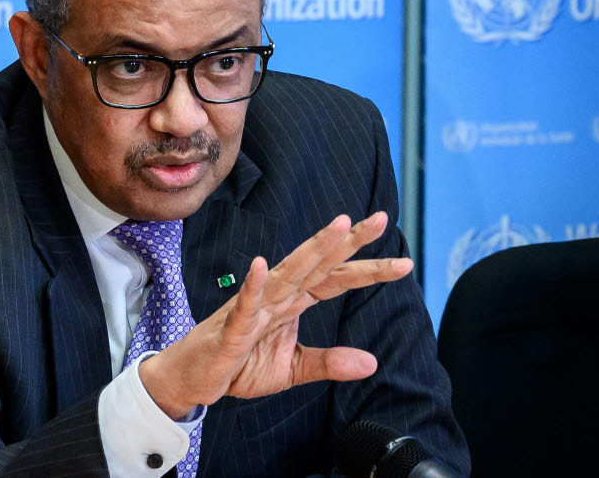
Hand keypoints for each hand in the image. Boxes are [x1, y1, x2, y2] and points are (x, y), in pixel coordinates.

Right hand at [139, 211, 412, 418]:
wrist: (193, 380)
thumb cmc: (238, 365)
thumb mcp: (293, 369)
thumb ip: (329, 362)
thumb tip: (372, 362)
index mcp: (293, 303)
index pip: (335, 279)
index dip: (368, 270)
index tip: (405, 263)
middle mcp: (277, 297)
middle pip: (318, 265)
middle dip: (348, 242)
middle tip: (382, 219)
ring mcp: (254, 309)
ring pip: (288, 275)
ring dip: (312, 251)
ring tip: (338, 227)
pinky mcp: (232, 329)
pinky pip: (245, 306)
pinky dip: (253, 286)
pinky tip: (262, 265)